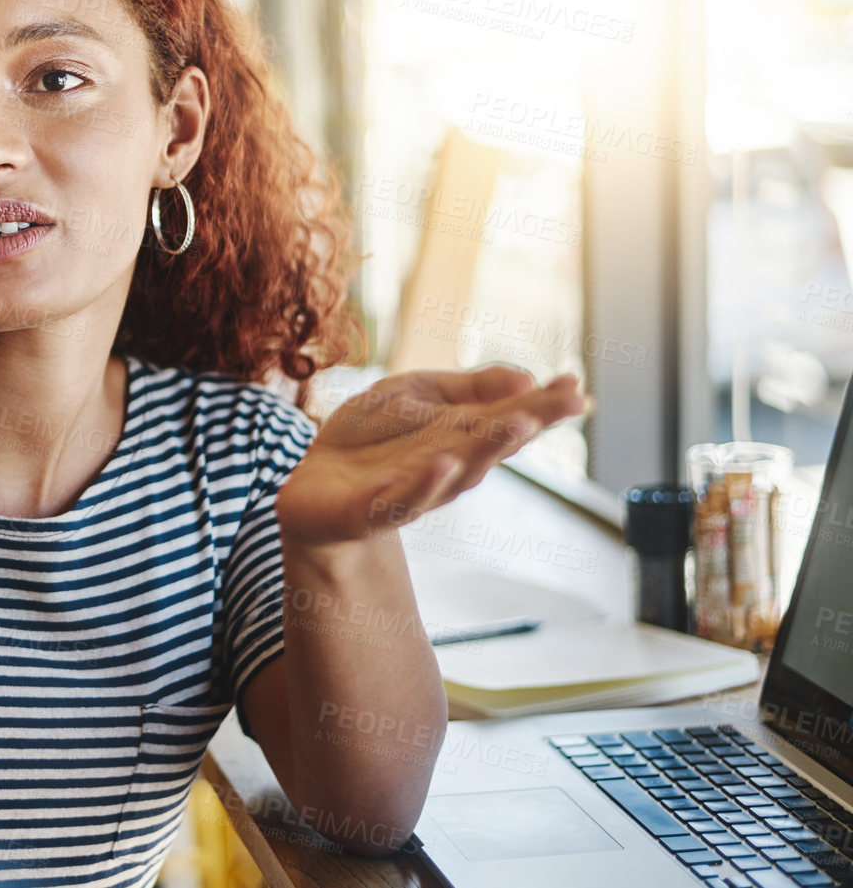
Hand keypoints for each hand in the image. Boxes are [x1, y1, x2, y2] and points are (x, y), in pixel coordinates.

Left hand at [275, 365, 590, 547]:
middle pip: (492, 443)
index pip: (508, 416)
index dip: (543, 404)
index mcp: (459, 436)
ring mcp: (413, 490)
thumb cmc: (369, 440)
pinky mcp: (371, 510)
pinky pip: (402, 499)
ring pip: (458, 472)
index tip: (578, 386)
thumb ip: (468, 388)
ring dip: (489, 449)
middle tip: (570, 404)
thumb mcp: (416, 395)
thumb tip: (527, 378)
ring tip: (520, 425)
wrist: (310, 482)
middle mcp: (447, 465)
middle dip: (531, 423)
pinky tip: (444, 464)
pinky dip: (425, 485)